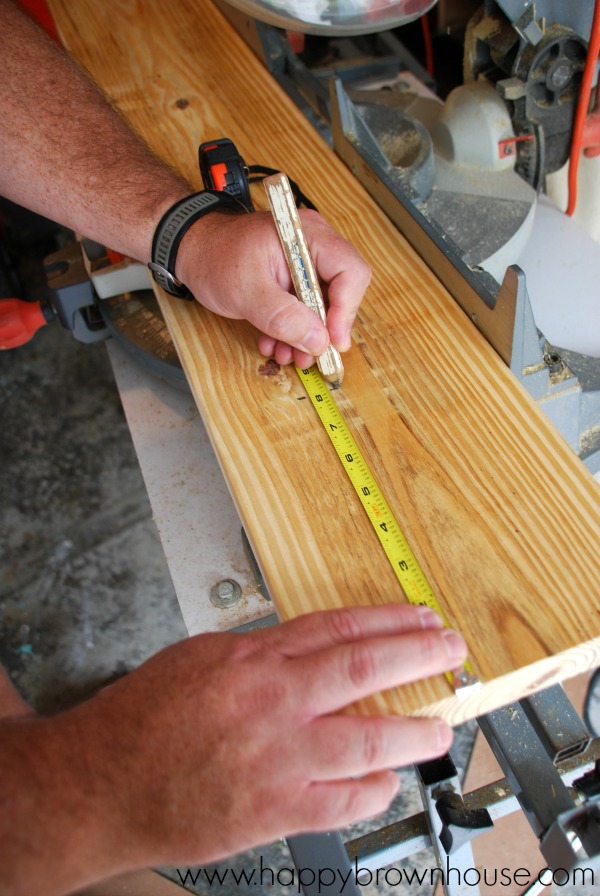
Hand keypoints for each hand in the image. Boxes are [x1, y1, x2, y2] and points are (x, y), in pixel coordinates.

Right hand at [69, 604, 464, 868]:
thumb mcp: (199, 658)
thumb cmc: (141, 720)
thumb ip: (260, 654)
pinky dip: (373, 793)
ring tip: (439, 726)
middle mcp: (270, 701)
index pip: (338, 626)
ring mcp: (277, 758)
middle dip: (419, 656)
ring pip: (369, 739)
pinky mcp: (274, 810)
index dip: (389, 620)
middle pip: (365, 667)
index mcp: (250, 657)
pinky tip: (385, 784)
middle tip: (450, 652)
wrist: (100, 783)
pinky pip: (343, 803)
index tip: (419, 618)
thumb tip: (311, 649)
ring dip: (414, 731)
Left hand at [175, 209, 370, 368]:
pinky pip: (306, 309)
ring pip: (324, 306)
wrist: (193, 252)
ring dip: (307, 336)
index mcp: (306, 236)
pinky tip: (275, 343)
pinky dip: (293, 330)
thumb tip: (317, 340)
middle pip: (343, 291)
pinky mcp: (296, 280)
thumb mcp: (246, 291)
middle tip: (309, 356)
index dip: (346, 310)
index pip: (350, 272)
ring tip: (286, 355)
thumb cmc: (214, 257)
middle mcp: (313, 246)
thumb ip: (282, 316)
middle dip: (324, 329)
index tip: (331, 341)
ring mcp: (305, 264)